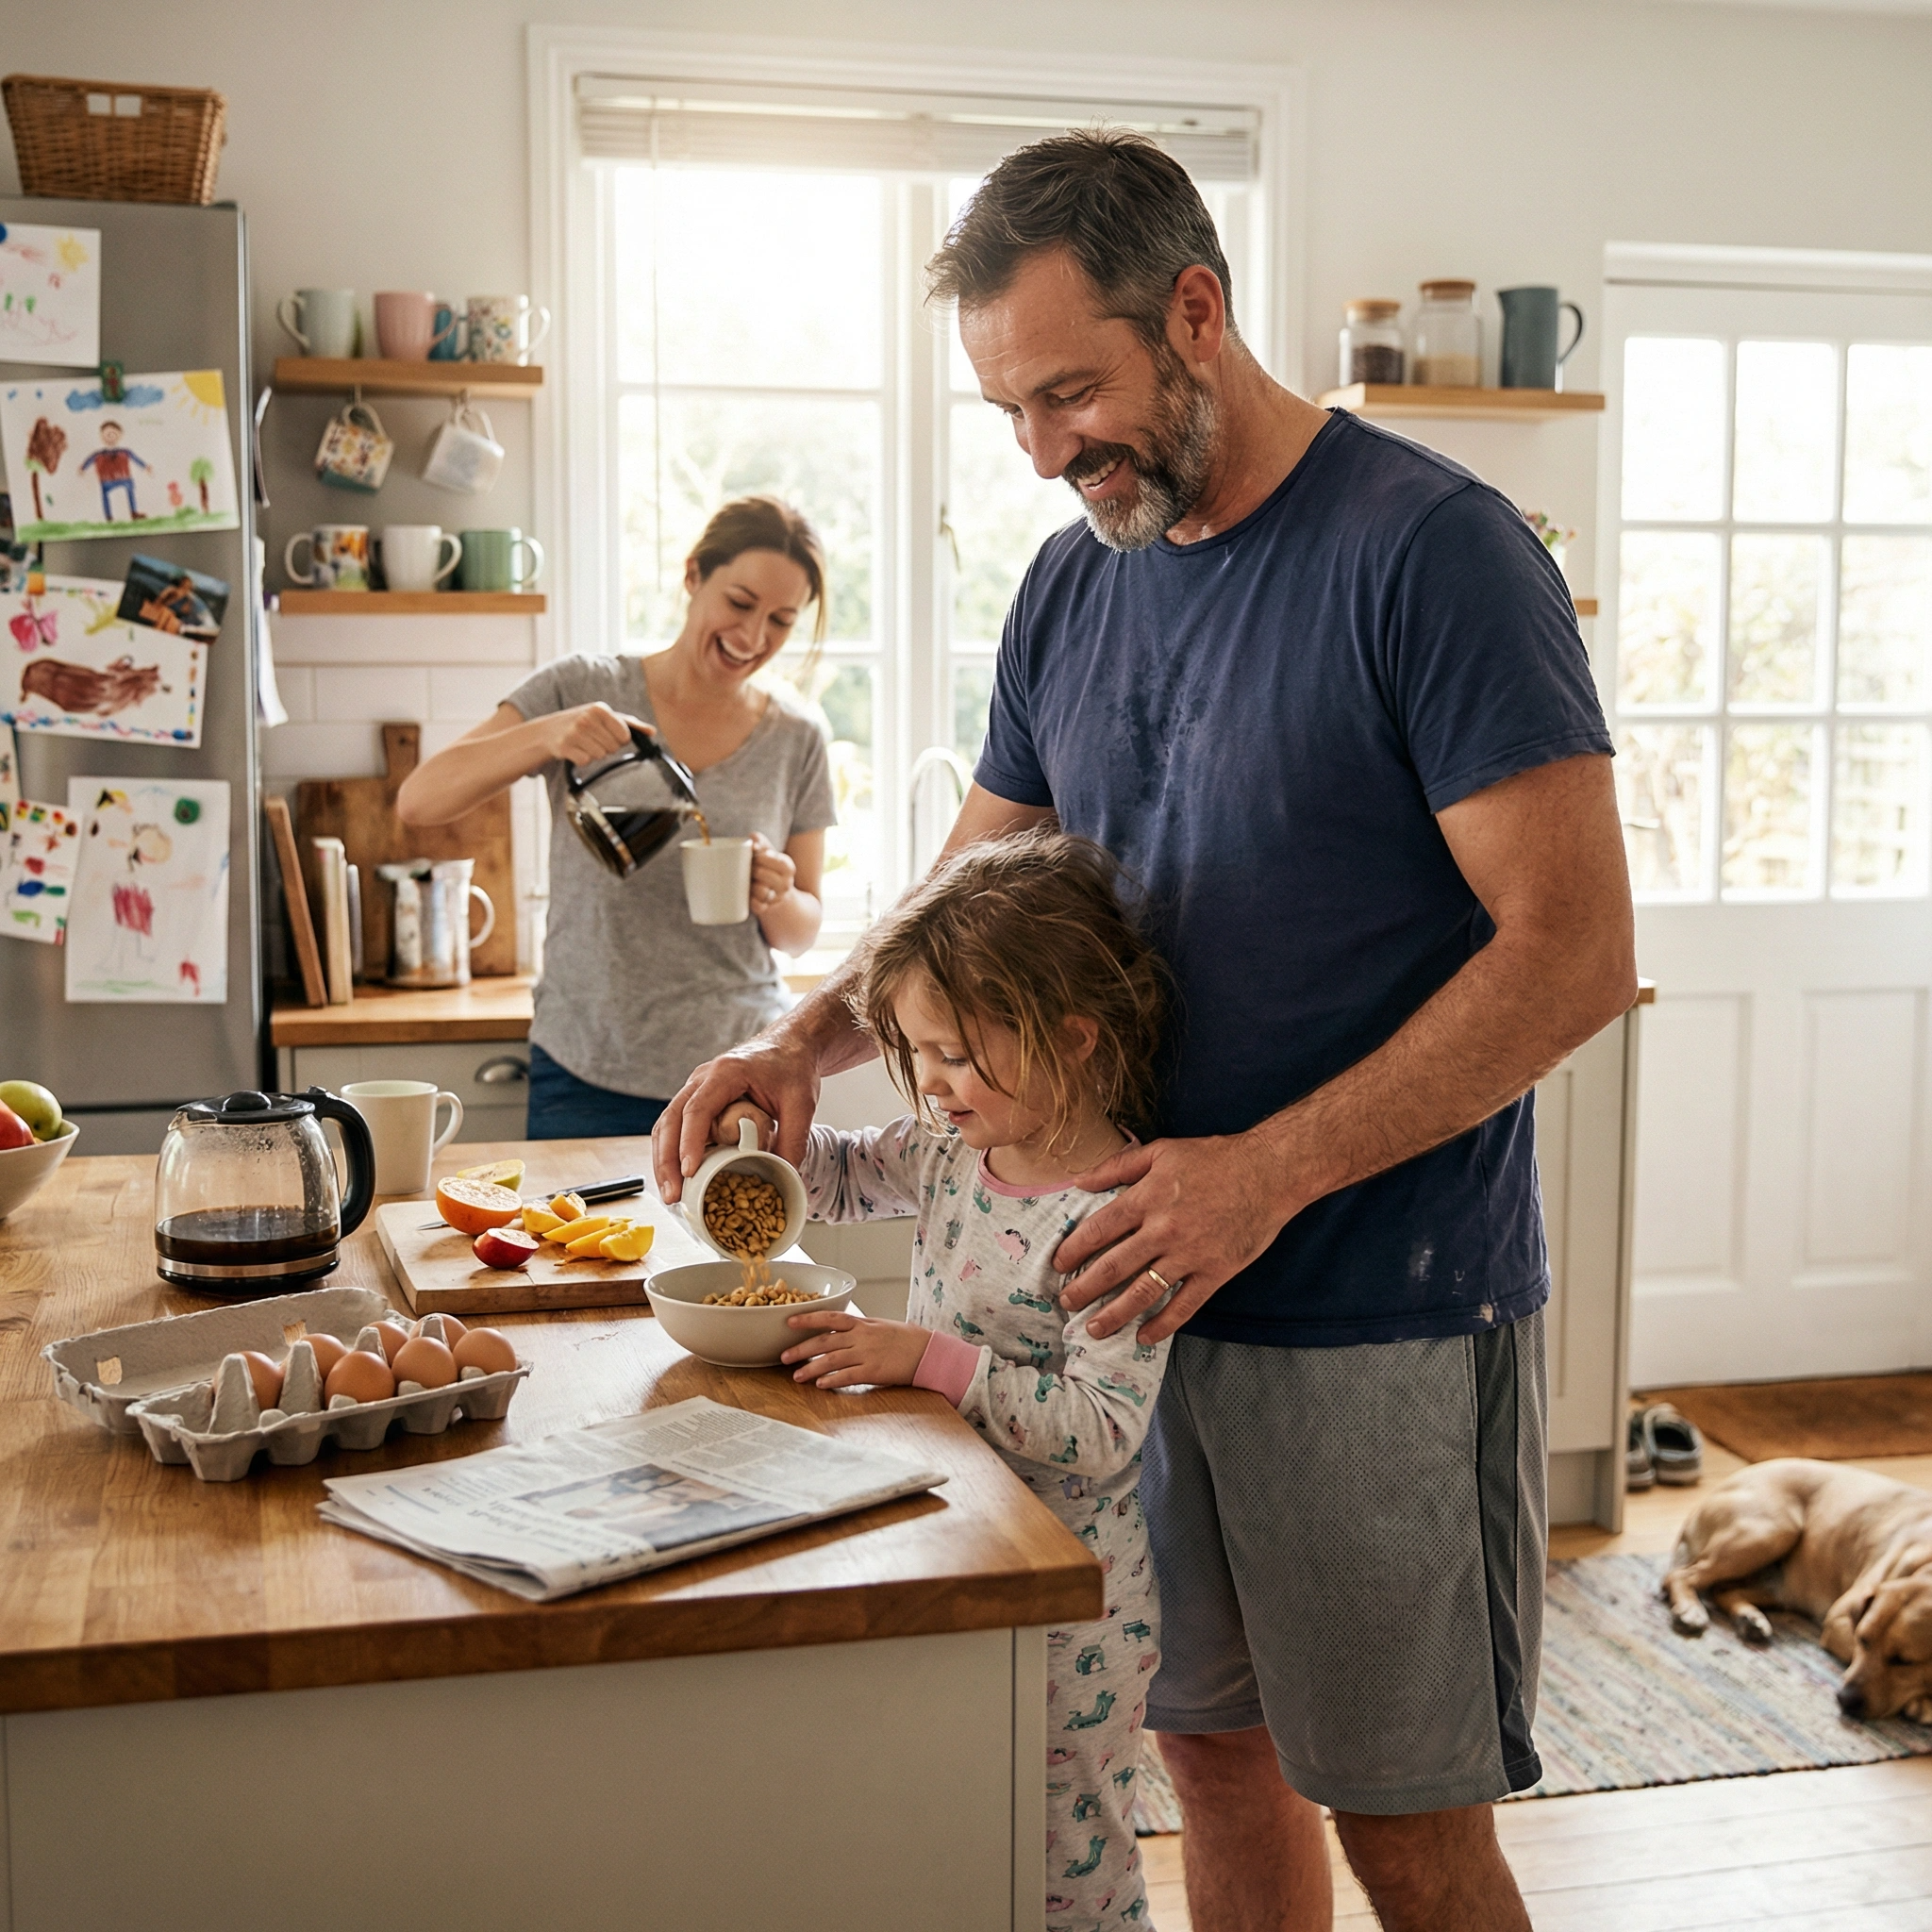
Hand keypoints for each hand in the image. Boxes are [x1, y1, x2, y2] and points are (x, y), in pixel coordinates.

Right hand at [540, 702, 647, 768]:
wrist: (549, 730)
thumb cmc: (584, 722)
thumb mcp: (605, 717)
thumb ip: (631, 724)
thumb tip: (652, 732)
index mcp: (600, 709)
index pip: (625, 736)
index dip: (620, 739)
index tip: (609, 734)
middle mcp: (586, 718)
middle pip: (613, 747)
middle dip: (607, 747)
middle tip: (593, 739)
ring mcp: (574, 732)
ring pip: (600, 755)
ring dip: (595, 753)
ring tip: (584, 743)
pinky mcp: (564, 746)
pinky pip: (586, 761)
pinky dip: (582, 759)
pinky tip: (576, 750)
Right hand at [653, 1032, 821, 1199]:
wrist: (790, 1045)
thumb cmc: (792, 1066)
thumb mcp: (801, 1104)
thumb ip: (794, 1141)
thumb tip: (787, 1180)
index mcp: (726, 1072)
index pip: (697, 1109)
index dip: (690, 1142)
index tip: (689, 1171)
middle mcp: (702, 1078)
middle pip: (671, 1119)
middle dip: (667, 1159)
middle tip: (673, 1194)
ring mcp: (696, 1088)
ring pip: (667, 1125)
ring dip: (664, 1159)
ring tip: (672, 1193)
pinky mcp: (699, 1101)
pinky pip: (677, 1127)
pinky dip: (672, 1152)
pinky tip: (678, 1178)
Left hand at [748, 832, 795, 912]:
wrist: (775, 893)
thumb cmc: (768, 867)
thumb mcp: (768, 853)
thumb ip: (761, 842)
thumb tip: (752, 839)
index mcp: (788, 868)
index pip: (780, 862)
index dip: (765, 858)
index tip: (755, 853)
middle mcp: (785, 884)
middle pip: (767, 876)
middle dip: (754, 870)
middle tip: (749, 867)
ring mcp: (777, 898)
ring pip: (763, 892)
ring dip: (752, 885)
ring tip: (748, 880)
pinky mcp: (766, 909)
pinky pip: (758, 907)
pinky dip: (751, 901)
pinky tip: (748, 894)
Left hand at [781, 1310, 930, 1388]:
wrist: (928, 1352)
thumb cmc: (905, 1339)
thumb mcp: (880, 1326)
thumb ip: (858, 1329)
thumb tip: (838, 1331)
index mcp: (862, 1324)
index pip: (830, 1317)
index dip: (808, 1319)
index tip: (789, 1321)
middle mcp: (861, 1337)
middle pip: (824, 1341)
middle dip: (801, 1349)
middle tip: (783, 1356)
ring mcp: (867, 1354)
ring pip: (832, 1361)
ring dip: (811, 1368)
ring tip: (796, 1376)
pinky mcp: (873, 1372)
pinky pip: (848, 1376)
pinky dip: (832, 1380)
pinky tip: (820, 1385)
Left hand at [1054, 1130, 1301, 1343]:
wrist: (1268, 1172)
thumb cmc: (1214, 1158)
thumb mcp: (1161, 1151)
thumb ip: (1117, 1166)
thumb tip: (1078, 1179)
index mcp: (1147, 1198)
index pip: (1099, 1229)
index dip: (1073, 1249)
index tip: (1057, 1264)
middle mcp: (1164, 1230)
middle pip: (1114, 1266)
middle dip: (1085, 1288)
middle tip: (1066, 1303)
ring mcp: (1190, 1255)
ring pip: (1144, 1292)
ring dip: (1115, 1314)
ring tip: (1093, 1330)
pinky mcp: (1215, 1272)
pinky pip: (1185, 1305)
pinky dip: (1163, 1325)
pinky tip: (1144, 1337)